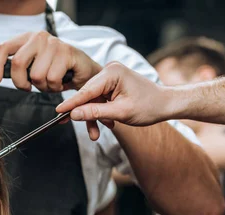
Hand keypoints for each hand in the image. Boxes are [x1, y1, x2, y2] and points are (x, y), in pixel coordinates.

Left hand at [0, 31, 101, 91]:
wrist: (81, 69)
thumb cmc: (54, 67)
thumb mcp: (31, 63)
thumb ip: (12, 62)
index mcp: (26, 38)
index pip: (3, 48)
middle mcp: (38, 38)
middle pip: (17, 63)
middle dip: (20, 82)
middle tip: (28, 87)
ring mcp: (53, 44)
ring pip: (36, 75)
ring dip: (42, 86)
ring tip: (50, 82)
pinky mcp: (66, 53)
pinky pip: (51, 79)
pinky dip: (54, 87)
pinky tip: (60, 81)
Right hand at [56, 62, 173, 139]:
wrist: (166, 104)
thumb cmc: (149, 106)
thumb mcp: (119, 112)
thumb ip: (94, 112)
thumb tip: (73, 114)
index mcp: (112, 73)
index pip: (86, 90)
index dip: (71, 103)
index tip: (57, 112)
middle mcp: (110, 71)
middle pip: (87, 95)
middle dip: (84, 113)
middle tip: (67, 124)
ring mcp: (111, 77)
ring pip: (93, 99)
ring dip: (93, 116)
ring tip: (96, 134)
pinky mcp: (113, 84)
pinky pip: (100, 99)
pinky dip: (100, 112)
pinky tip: (106, 123)